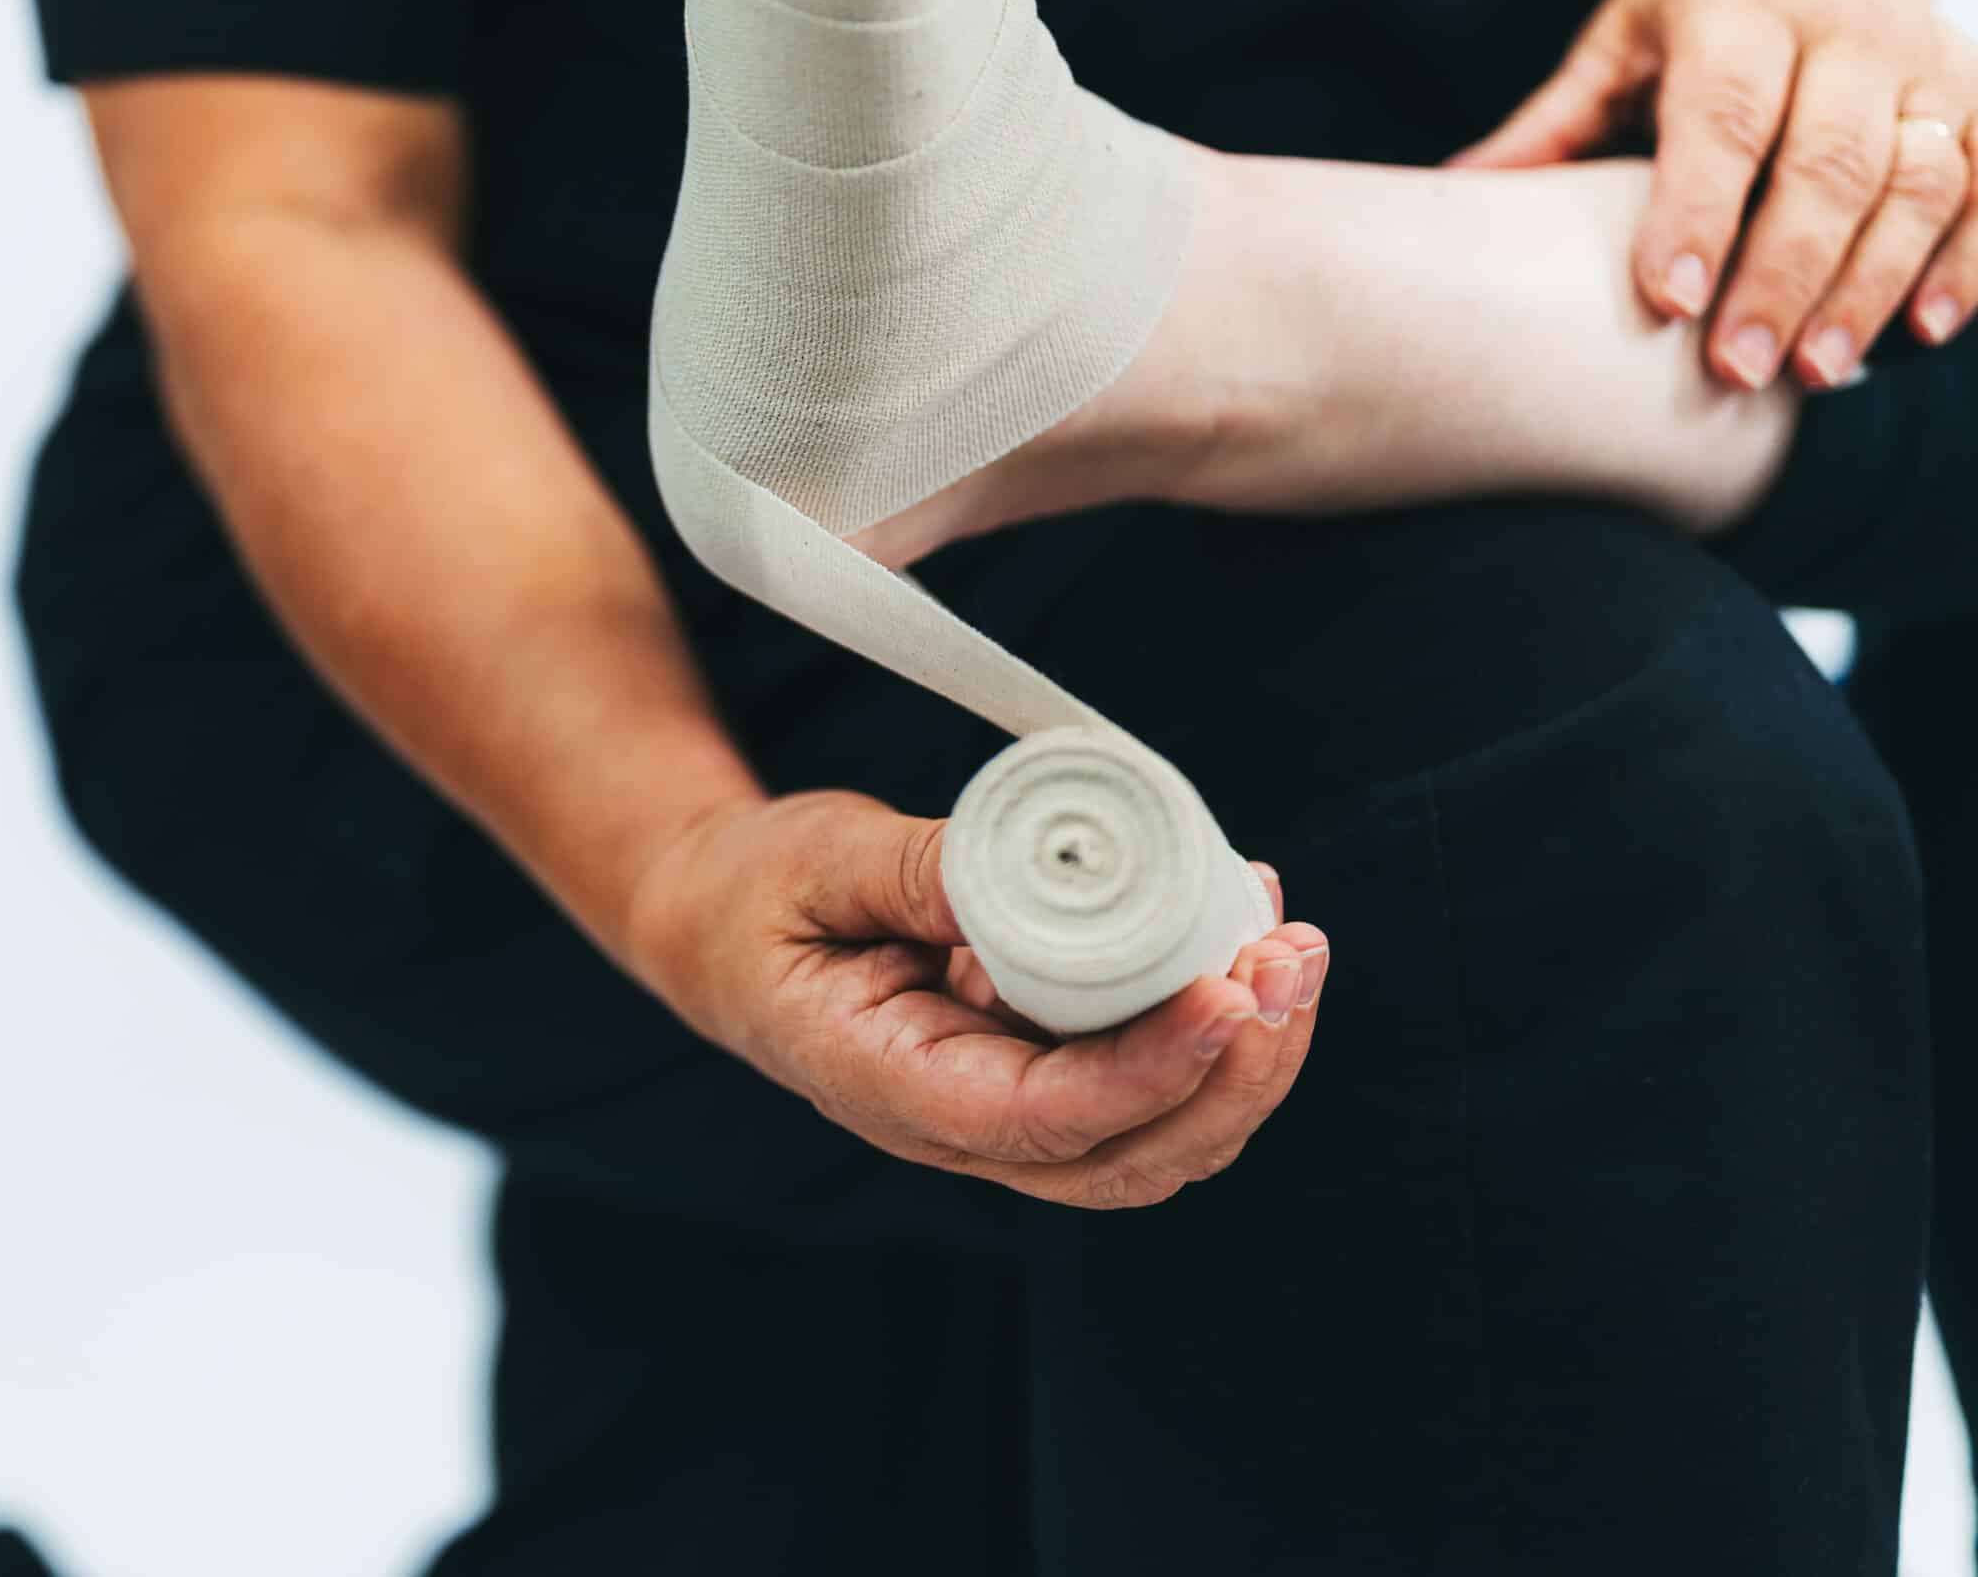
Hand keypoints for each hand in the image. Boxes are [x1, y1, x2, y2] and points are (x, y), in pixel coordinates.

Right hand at [620, 790, 1328, 1208]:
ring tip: (1291, 945)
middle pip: (1127, 1157)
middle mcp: (956, 1129)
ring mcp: (1006, 1114)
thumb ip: (921, 869)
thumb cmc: (761, 894)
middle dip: (1234, 1071)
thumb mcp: (818, 858)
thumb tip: (1039, 868)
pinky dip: (1218, 1031)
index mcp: (887, 1084)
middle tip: (1289, 956)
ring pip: (1159, 1140)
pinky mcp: (1044, 1074)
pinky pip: (1152, 1087)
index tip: (1225, 992)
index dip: (1146, 1070)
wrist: (723, 930)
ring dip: (1247, 1060)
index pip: (1039, 1119)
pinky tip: (1243, 938)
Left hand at [1454, 0, 1976, 388]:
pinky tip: (1928, 330)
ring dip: (1874, 284)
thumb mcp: (1613, 41)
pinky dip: (1971, 258)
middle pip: (1828, 160)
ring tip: (1818, 374)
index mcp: (1736, 10)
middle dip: (1786, 274)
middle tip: (1738, 371)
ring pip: (1922, 177)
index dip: (1698, 210)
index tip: (1666, 302)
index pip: (1723, 114)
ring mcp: (1924, 61)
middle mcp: (1843, 29)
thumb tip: (1446, 195)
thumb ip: (1549, 125)